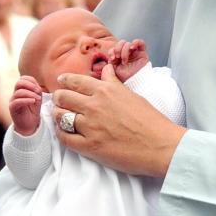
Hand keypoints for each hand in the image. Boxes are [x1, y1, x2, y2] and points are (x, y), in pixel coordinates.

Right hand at [9, 76, 41, 135]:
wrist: (30, 124)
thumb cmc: (33, 110)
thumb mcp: (37, 97)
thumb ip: (37, 90)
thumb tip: (37, 86)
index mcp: (21, 89)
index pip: (23, 78)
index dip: (32, 81)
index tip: (39, 88)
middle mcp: (15, 93)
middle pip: (19, 82)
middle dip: (30, 85)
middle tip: (38, 91)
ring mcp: (13, 100)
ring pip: (19, 92)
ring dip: (30, 94)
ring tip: (38, 99)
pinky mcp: (12, 108)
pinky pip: (17, 101)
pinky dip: (26, 100)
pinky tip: (33, 102)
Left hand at [53, 66, 186, 176]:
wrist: (159, 144)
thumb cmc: (149, 119)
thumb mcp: (130, 94)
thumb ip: (113, 82)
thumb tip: (106, 69)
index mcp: (105, 90)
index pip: (75, 81)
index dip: (65, 80)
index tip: (61, 81)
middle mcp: (94, 105)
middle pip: (63, 97)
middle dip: (58, 97)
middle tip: (59, 100)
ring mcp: (90, 126)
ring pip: (60, 116)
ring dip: (57, 115)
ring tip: (59, 116)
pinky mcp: (89, 146)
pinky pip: (64, 137)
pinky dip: (60, 133)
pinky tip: (64, 131)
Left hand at [108, 39, 148, 81]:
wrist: (133, 82)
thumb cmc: (124, 77)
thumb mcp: (113, 69)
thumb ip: (109, 63)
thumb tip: (109, 59)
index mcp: (119, 56)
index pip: (114, 48)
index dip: (112, 51)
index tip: (112, 59)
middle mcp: (127, 53)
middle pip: (121, 43)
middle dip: (117, 49)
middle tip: (117, 57)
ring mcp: (134, 52)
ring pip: (128, 43)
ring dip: (124, 50)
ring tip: (124, 59)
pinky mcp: (142, 52)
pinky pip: (140, 42)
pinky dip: (135, 43)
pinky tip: (132, 48)